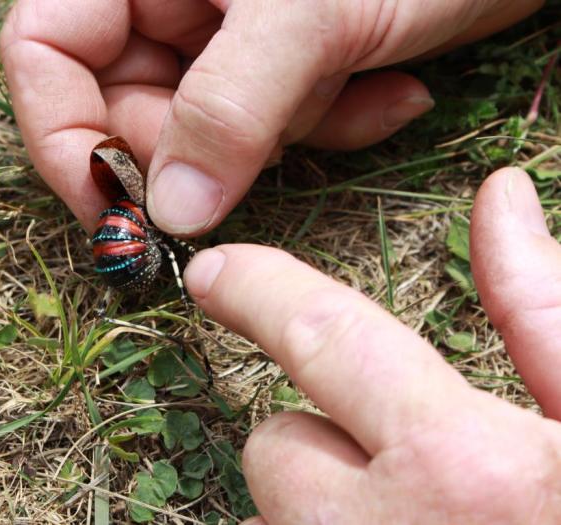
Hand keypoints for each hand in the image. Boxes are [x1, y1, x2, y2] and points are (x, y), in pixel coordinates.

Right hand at [0, 0, 542, 233]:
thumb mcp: (308, 15)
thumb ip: (230, 108)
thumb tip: (170, 213)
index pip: (46, 50)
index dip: (64, 134)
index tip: (114, 209)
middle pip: (124, 104)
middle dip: (196, 150)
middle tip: (255, 159)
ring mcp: (223, 35)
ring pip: (204, 132)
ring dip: (280, 137)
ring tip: (346, 90)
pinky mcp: (275, 66)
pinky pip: (266, 128)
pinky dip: (324, 127)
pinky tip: (388, 95)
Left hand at [181, 167, 560, 522]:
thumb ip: (545, 309)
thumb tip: (497, 201)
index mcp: (464, 470)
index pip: (322, 338)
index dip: (259, 291)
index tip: (216, 272)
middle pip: (277, 447)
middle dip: (322, 441)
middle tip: (410, 471)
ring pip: (276, 516)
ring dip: (323, 510)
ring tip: (420, 524)